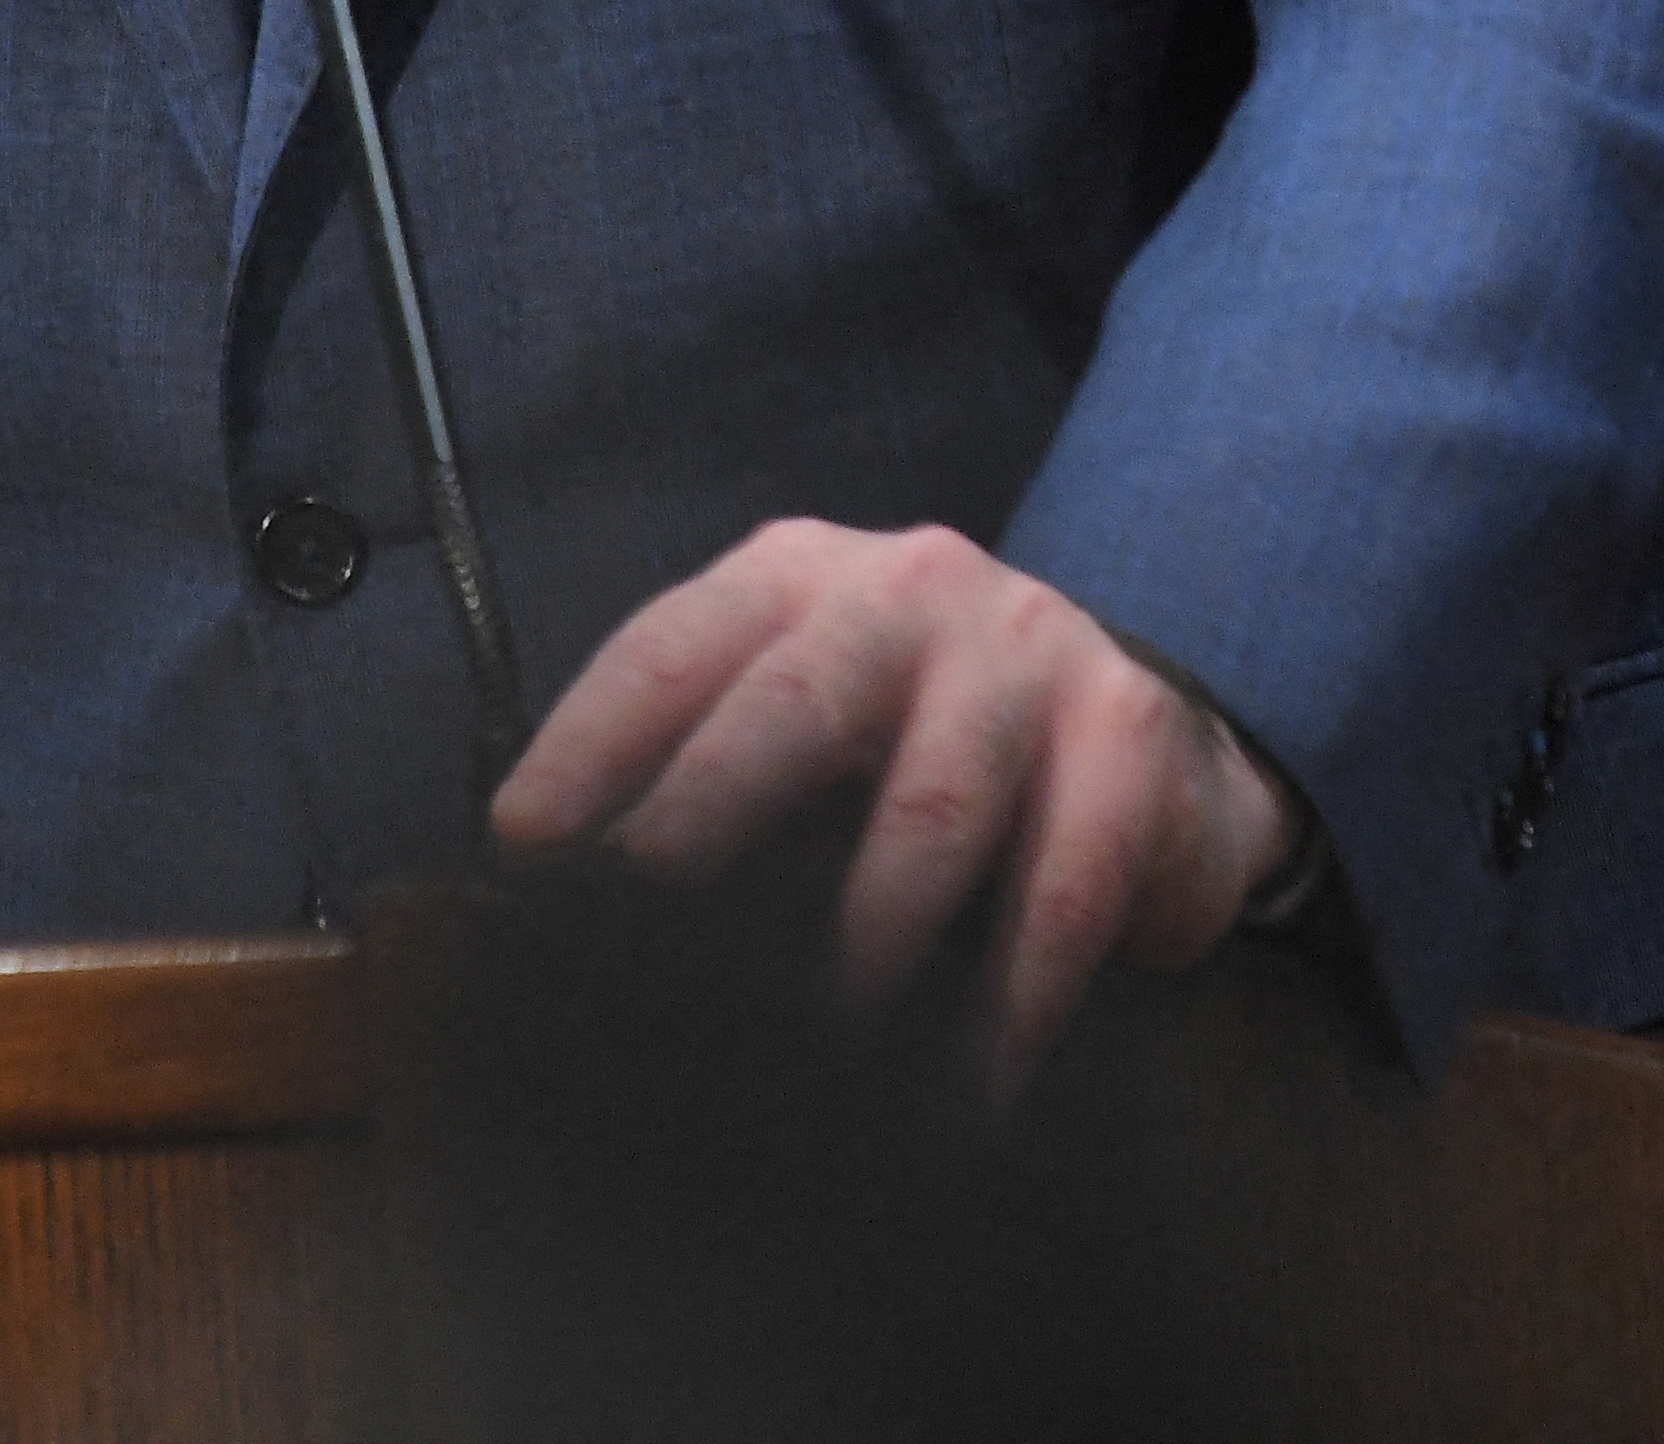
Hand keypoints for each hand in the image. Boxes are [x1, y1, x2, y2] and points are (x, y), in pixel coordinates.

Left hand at [493, 520, 1300, 1085]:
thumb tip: (555, 900)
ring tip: (817, 1051)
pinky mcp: (1125, 732)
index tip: (525, 844)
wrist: (1139, 726)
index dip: (593, 742)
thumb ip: (701, 768)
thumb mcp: (807, 714)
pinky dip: (1011, 1000)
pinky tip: (971, 1085)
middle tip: (647, 924)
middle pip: (797, 703)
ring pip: (934, 805)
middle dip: (709, 812)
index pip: (673, 646)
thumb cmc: (917, 736)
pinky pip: (1061, 886)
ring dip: (868, 938)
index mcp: (798, 579)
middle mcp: (908, 589)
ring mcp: (1026, 649)